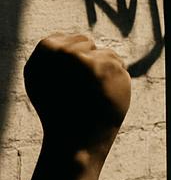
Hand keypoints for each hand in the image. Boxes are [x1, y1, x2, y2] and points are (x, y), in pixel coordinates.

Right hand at [24, 33, 130, 157]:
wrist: (76, 140)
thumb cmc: (58, 112)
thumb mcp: (41, 81)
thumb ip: (50, 57)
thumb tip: (61, 40)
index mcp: (44, 52)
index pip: (68, 39)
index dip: (72, 59)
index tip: (68, 78)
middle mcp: (65, 53)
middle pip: (87, 41)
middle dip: (89, 59)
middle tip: (82, 87)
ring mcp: (89, 60)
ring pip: (106, 53)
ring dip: (105, 70)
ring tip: (93, 93)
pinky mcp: (110, 69)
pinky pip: (120, 65)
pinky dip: (117, 79)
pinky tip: (106, 95)